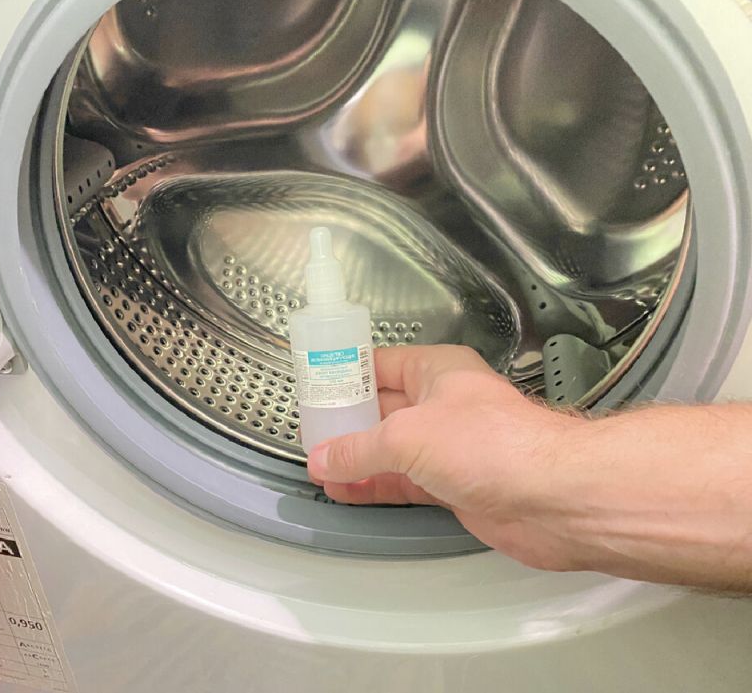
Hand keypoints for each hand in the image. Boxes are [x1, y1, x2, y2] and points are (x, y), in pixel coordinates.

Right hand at [306, 345, 579, 570]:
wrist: (553, 498)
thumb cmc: (496, 445)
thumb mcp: (407, 436)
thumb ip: (359, 448)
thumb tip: (325, 457)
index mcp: (438, 371)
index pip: (381, 364)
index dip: (346, 373)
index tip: (315, 386)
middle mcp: (444, 405)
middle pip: (383, 408)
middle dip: (347, 422)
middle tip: (310, 433)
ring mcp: (451, 448)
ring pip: (391, 450)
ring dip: (356, 458)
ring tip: (319, 466)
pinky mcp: (455, 486)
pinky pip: (404, 482)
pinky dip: (375, 486)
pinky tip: (346, 490)